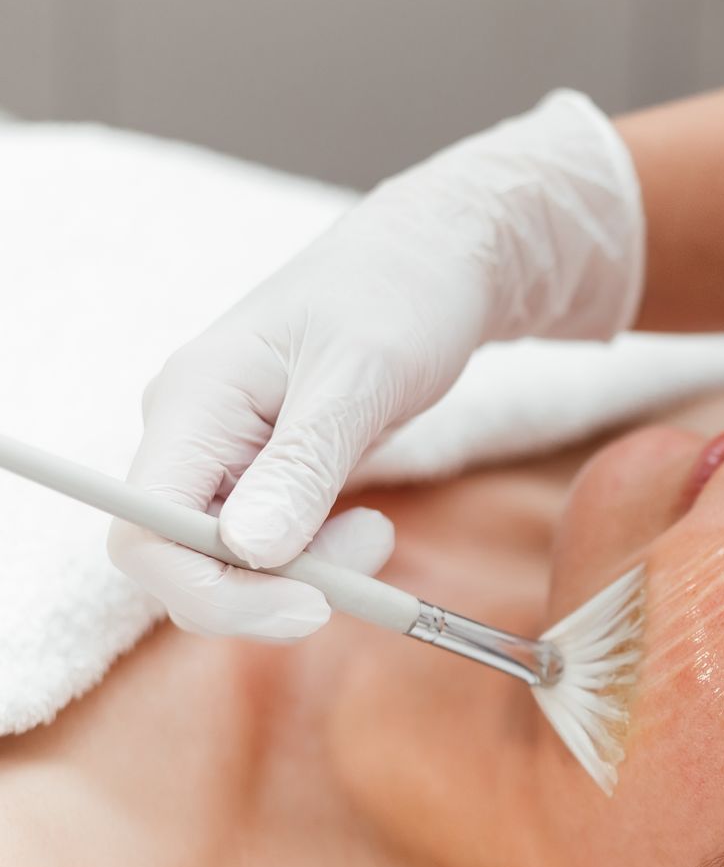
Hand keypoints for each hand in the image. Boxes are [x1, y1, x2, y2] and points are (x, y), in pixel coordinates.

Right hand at [111, 89, 641, 638]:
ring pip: (231, 566)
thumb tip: (251, 551)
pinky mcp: (265, 474)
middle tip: (367, 564)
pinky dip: (317, 560)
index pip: (146, 537)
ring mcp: (225, 459)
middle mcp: (191, 437)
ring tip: (377, 534)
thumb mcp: (362, 377)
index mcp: (193, 403)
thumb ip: (304, 464)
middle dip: (270, 591)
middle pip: (182, 565)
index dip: (213, 592)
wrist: (434, 261)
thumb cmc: (399, 298)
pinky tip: (365, 530)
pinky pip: (268, 548)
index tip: (312, 605)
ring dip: (305, 576)